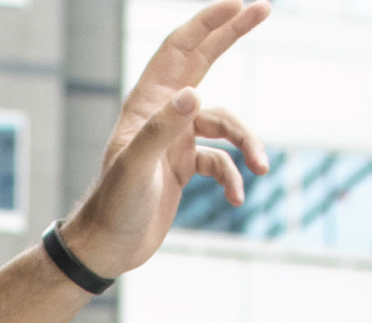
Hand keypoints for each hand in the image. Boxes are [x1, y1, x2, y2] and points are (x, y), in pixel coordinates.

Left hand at [62, 0, 272, 279]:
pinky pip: (220, 162)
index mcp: (147, 103)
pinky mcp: (183, 167)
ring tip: (261, 167)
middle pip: (204, 62)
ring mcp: (175, 139)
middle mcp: (163, 114)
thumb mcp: (136, 167)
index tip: (240, 4)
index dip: (208, 23)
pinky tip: (237, 199)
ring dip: (246, 142)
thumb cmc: (113, 206)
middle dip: (233, 35)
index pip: (179, 49)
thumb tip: (195, 93)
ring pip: (224, 124)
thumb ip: (163, 129)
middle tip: (265, 7)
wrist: (106, 248)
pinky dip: (232, 177)